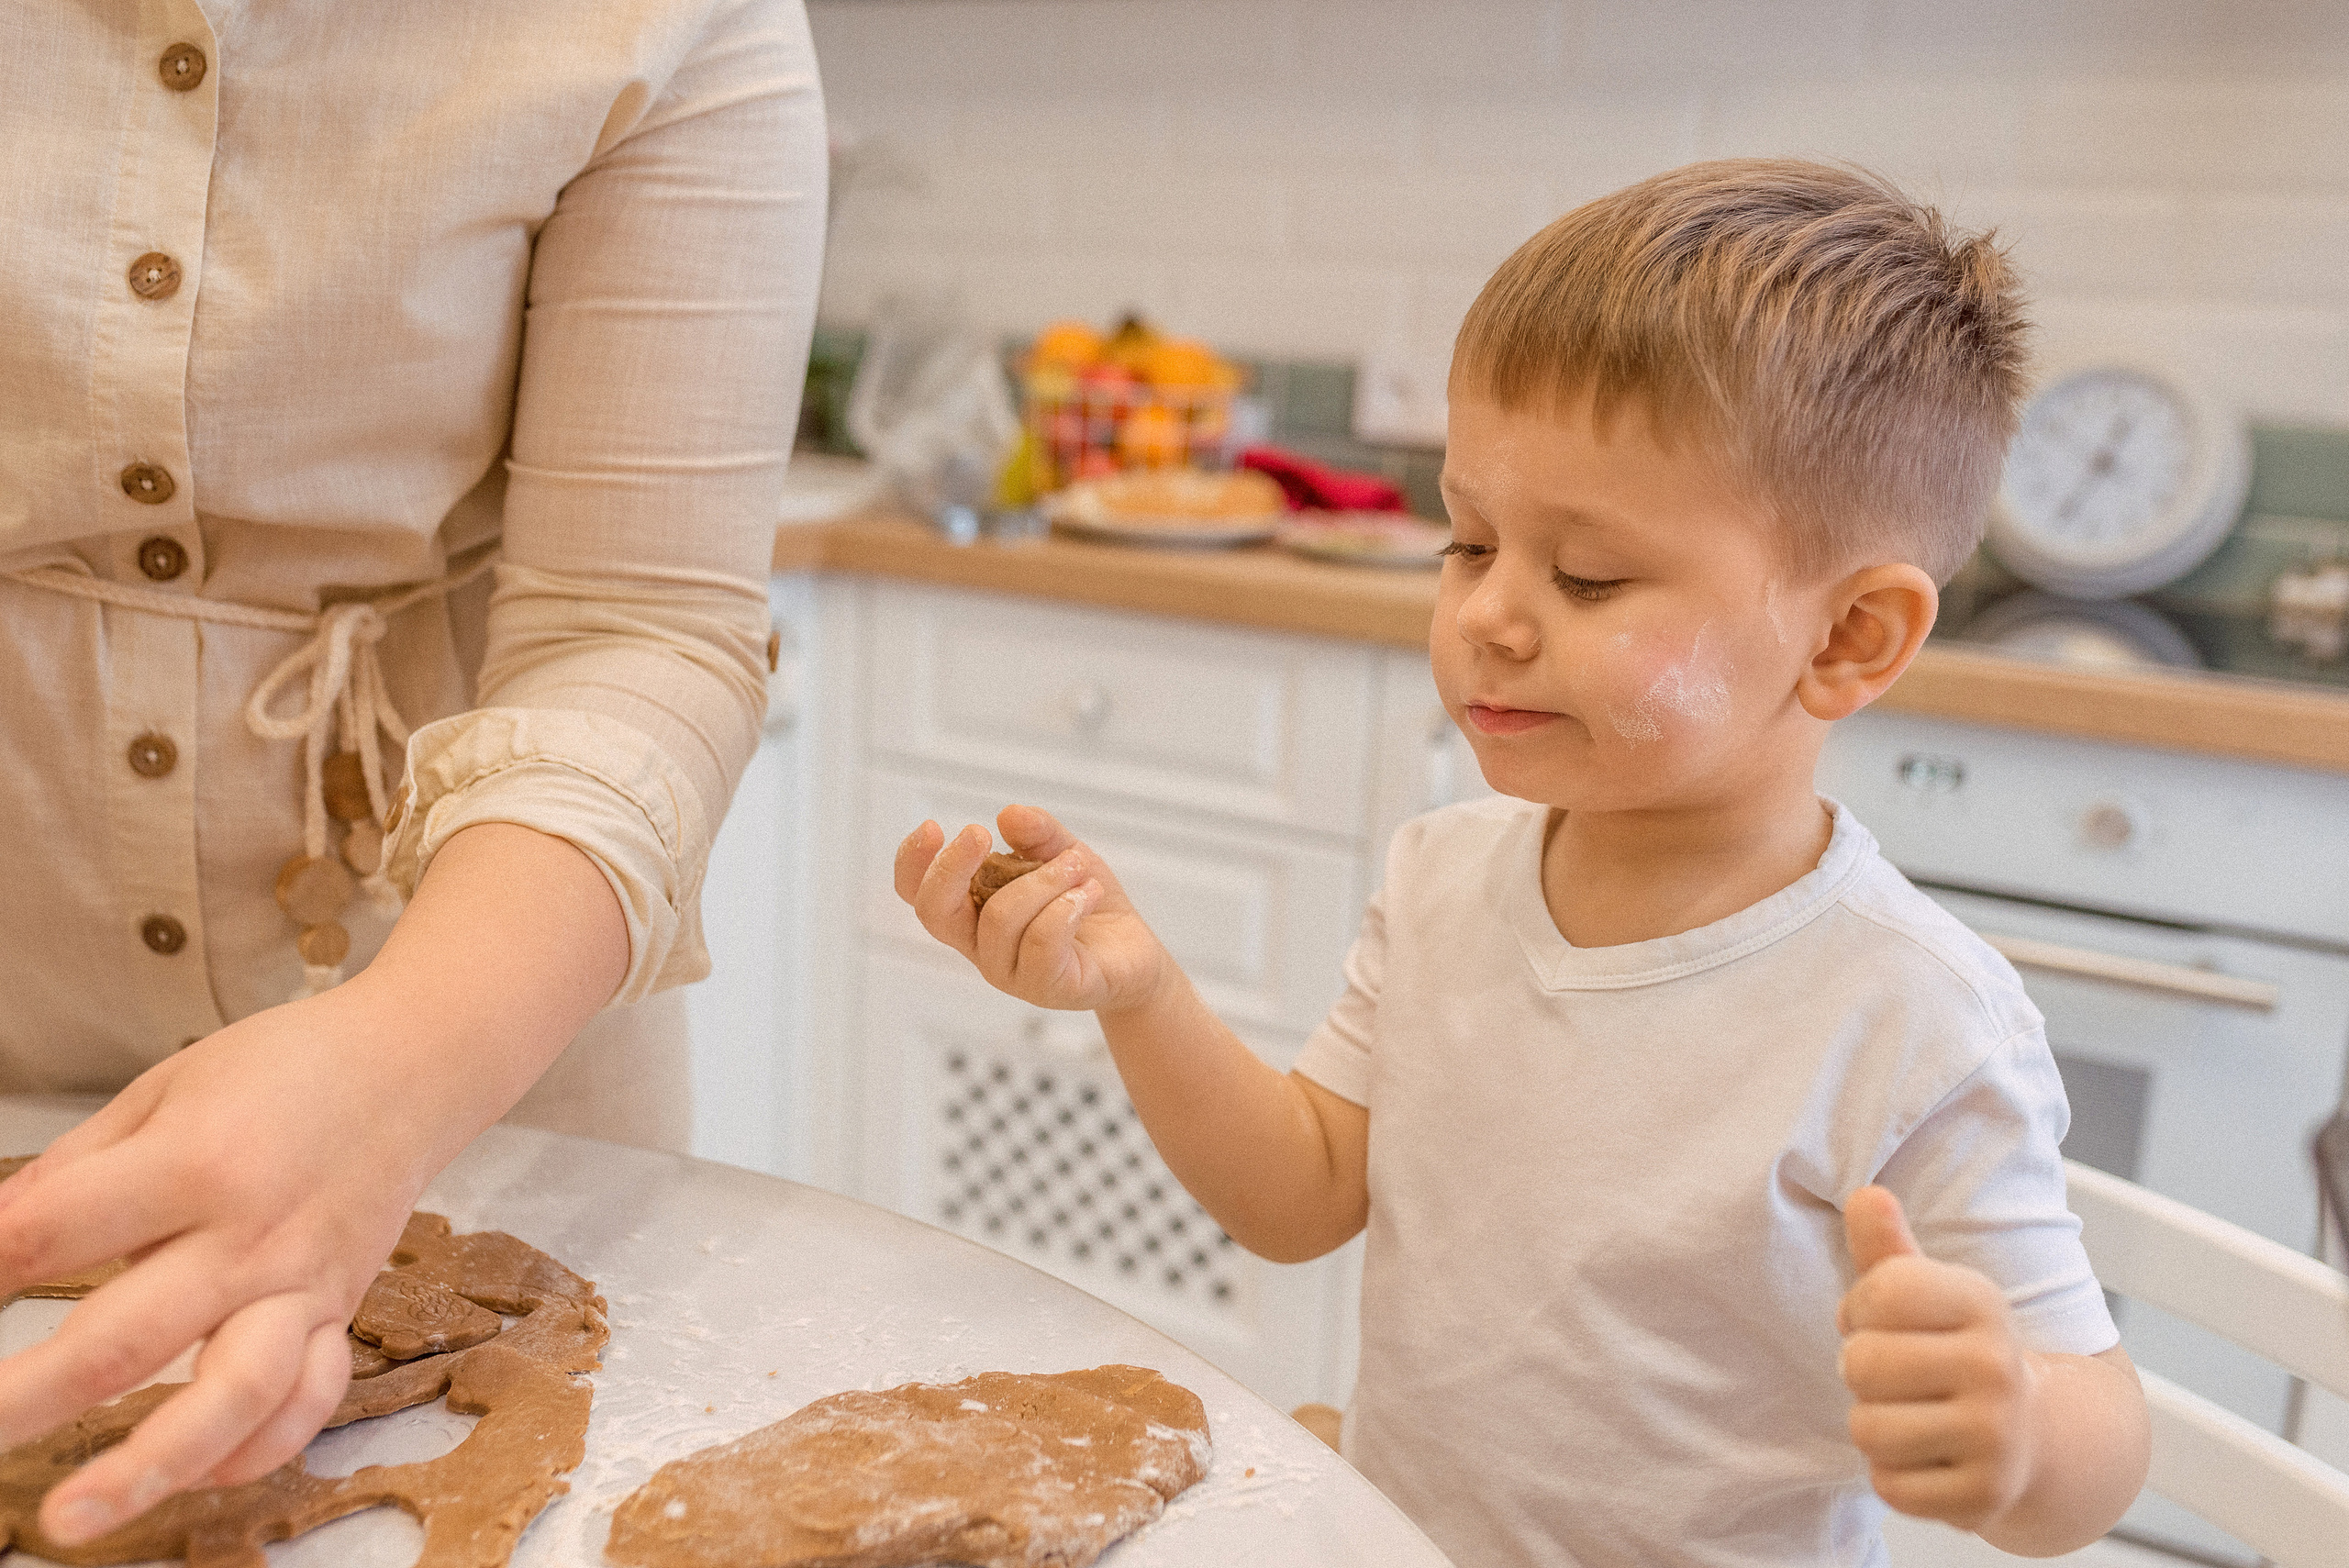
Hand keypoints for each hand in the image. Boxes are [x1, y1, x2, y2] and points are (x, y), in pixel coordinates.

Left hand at [0, 822, 625, 1546]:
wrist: (413, 1067)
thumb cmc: (284, 1069)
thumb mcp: (163, 1090)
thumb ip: (76, 1171)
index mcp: (195, 1163)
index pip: (53, 1233)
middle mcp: (250, 1236)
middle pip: (122, 1340)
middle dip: (24, 1400)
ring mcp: (300, 1284)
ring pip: (229, 1394)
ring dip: (147, 1465)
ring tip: (74, 1516)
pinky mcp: (339, 1312)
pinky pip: (308, 1399)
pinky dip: (258, 1448)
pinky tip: (199, 1476)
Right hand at [895, 804, 1171, 1014]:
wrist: (1135, 954)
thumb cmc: (1086, 904)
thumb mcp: (1063, 855)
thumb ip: (1037, 834)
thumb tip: (1008, 814)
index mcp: (973, 913)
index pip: (919, 895)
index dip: (911, 863)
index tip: (932, 827)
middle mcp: (981, 946)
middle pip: (935, 913)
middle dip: (952, 866)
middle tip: (980, 832)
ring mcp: (1012, 972)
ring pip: (1000, 918)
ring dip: (1041, 879)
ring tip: (1076, 864)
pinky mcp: (1050, 987)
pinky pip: (1042, 943)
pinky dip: (1066, 907)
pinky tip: (1088, 893)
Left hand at [1837, 1186, 2034, 1530]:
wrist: (2038, 1437)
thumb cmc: (1955, 1351)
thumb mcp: (1928, 1293)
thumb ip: (1886, 1248)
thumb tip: (1863, 1195)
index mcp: (1982, 1303)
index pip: (1879, 1290)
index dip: (1859, 1309)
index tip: (1883, 1322)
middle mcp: (1997, 1366)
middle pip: (1862, 1364)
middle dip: (1862, 1372)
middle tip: (1896, 1377)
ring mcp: (1997, 1436)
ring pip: (1868, 1430)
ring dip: (1874, 1427)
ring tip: (1910, 1417)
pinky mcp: (1985, 1496)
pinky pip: (1889, 1487)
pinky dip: (1894, 1477)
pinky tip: (1928, 1459)